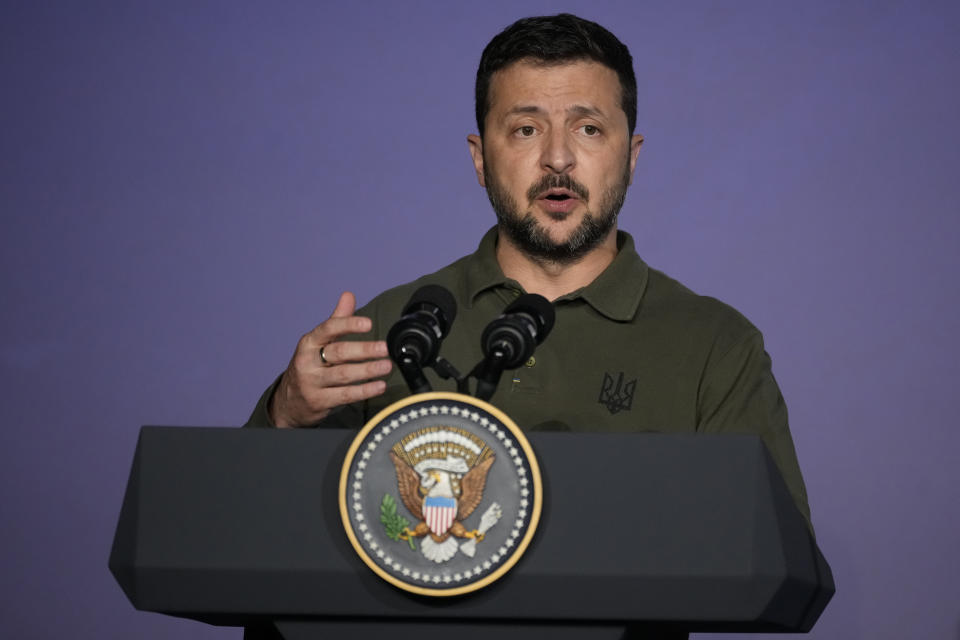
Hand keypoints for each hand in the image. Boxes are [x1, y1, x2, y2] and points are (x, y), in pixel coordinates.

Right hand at [269, 291, 391, 426]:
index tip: (368, 323)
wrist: (289, 401)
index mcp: (309, 342)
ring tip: (387, 366)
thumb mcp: (318, 342)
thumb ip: (337, 320)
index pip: (329, 329)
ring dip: (368, 370)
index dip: (349, 324)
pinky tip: (379, 386)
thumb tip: (348, 295)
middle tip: (384, 348)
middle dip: (364, 350)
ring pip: (343, 375)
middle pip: (339, 352)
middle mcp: (307, 361)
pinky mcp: (319, 401)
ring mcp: (312, 382)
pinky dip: (364, 390)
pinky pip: (345, 395)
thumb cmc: (310, 366)